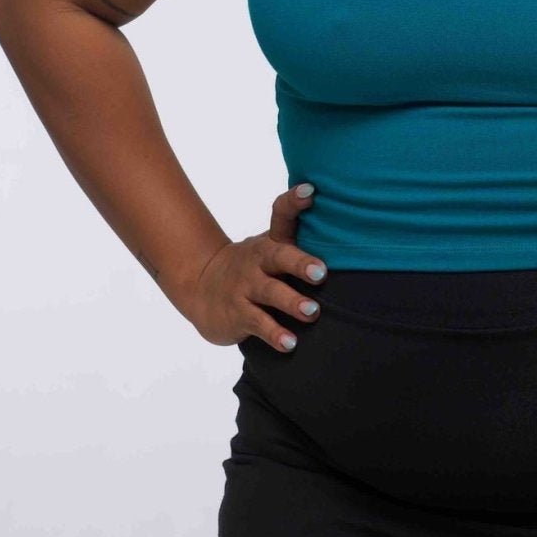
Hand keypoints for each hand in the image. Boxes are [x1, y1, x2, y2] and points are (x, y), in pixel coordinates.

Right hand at [182, 182, 326, 351]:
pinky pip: (259, 324)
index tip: (311, 192)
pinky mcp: (238, 314)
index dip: (294, 202)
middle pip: (278, 257)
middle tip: (322, 273)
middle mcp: (258, 261)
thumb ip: (298, 233)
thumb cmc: (253, 266)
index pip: (281, 215)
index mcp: (270, 242)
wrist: (201, 287)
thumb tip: (335, 212)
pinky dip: (275, 334)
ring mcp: (245, 287)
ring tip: (312, 312)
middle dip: (300, 263)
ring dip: (291, 302)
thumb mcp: (271, 246)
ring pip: (269, 293)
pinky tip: (290, 344)